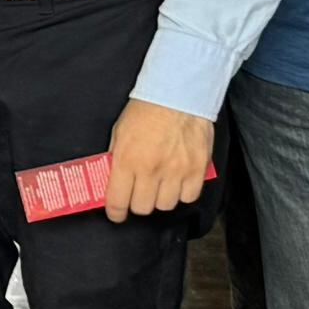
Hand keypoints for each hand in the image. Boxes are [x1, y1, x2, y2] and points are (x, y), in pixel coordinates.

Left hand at [99, 99, 211, 222]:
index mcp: (127, 160)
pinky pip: (189, 197)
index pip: (118, 200)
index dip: (115, 212)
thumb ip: (116, 159)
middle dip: (137, 203)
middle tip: (138, 194)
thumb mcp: (119, 133)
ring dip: (160, 198)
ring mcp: (176, 171)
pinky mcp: (197, 169)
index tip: (116, 214)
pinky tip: (178, 182)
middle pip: (143, 207)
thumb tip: (111, 181)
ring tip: (160, 185)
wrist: (178, 94)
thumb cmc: (147, 110)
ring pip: (166, 205)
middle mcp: (152, 169)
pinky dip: (183, 193)